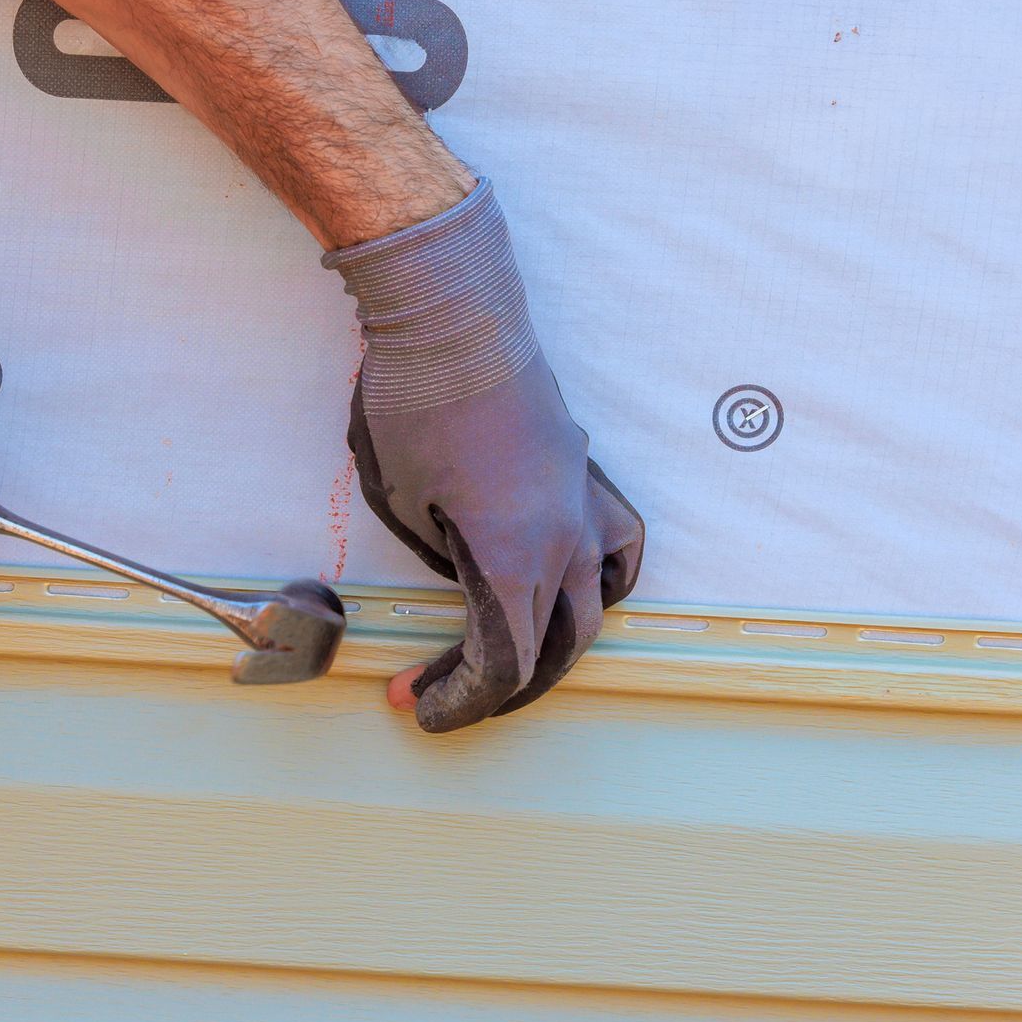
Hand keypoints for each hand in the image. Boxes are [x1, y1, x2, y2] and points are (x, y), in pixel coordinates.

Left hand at [326, 179, 644, 732]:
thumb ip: (445, 559)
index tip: (418, 708)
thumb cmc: (413, 403)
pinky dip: (605, 585)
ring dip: (555, 647)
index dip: (462, 700)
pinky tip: (581, 592)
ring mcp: (584, 505)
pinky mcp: (585, 475)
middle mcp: (565, 541)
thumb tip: (467, 580)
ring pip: (597, 606)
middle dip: (496, 688)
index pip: (505, 663)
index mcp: (514, 558)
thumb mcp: (401, 503)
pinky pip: (619, 548)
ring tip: (514, 661)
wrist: (452, 314)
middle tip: (444, 696)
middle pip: (552, 650)